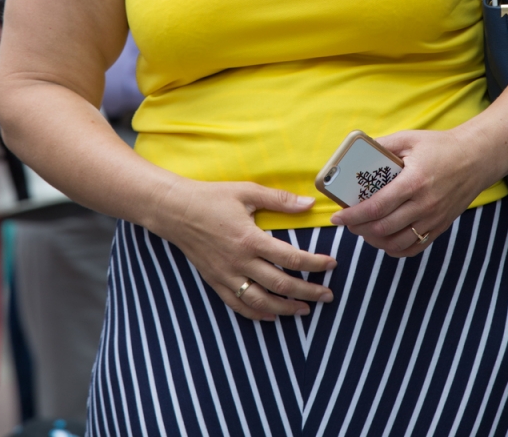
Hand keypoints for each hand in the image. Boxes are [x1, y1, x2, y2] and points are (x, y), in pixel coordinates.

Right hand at [154, 179, 336, 321]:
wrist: (175, 211)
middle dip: (308, 291)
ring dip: (286, 308)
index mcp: (250, 239)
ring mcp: (227, 275)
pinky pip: (238, 305)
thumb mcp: (247, 191)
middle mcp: (240, 262)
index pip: (291, 258)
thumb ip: (279, 200)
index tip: (332, 264)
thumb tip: (309, 203)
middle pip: (281, 284)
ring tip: (305, 309)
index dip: (315, 264)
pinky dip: (257, 314)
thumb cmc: (212, 197)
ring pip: (261, 301)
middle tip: (328, 295)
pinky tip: (271, 316)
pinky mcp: (215, 282)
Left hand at [329, 128, 491, 256]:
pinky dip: (395, 248)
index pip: (376, 207)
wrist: (476, 159)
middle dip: (359, 229)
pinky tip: (384, 239)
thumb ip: (383, 145)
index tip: (337, 217)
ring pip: (396, 243)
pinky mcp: (440, 227)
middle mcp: (424, 205)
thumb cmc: (441, 146)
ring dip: (374, 241)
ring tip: (363, 231)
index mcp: (413, 182)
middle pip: (383, 228)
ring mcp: (433, 219)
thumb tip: (356, 151)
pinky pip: (414, 248)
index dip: (353, 215)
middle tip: (347, 223)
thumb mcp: (410, 139)